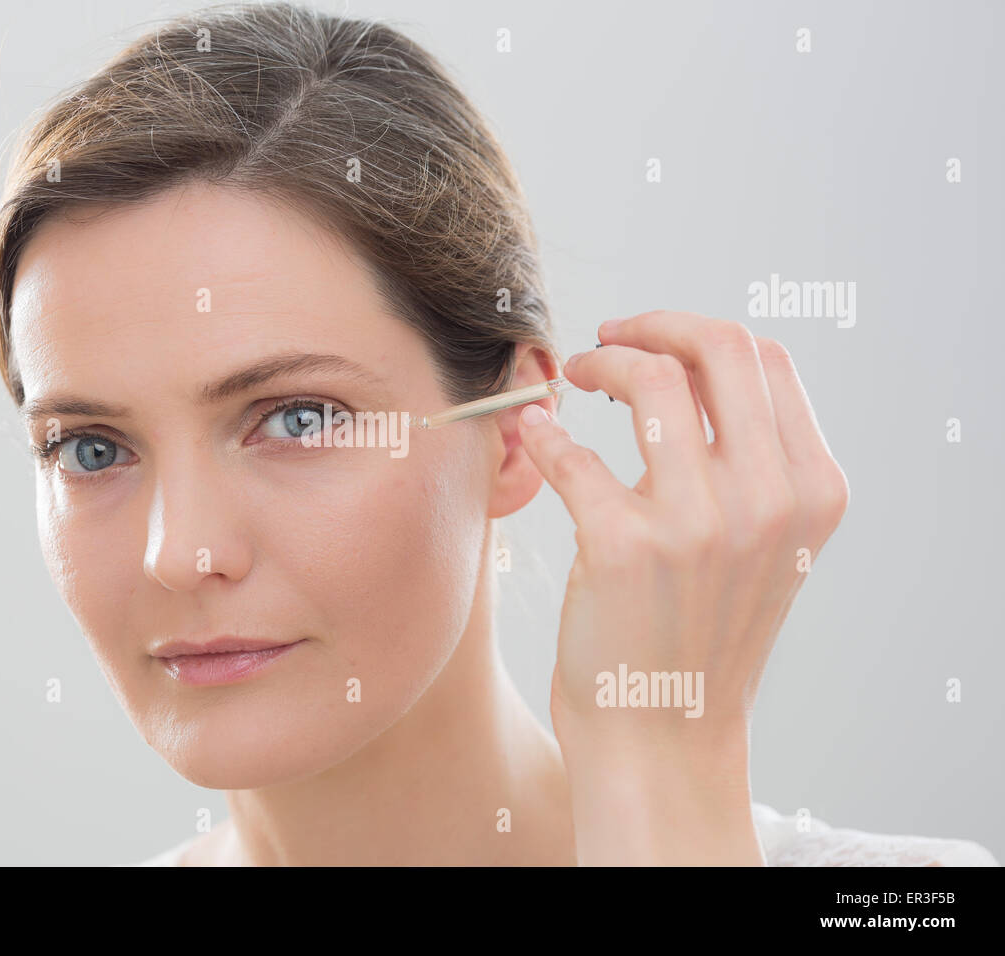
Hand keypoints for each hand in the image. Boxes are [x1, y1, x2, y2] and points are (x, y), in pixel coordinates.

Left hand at [517, 310, 849, 863]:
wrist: (663, 734)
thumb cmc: (695, 630)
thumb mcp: (757, 543)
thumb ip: (744, 460)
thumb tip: (679, 362)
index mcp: (811, 490)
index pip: (765, 359)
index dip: (697, 334)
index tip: (651, 342)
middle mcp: (769, 501)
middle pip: (718, 347)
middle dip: (651, 324)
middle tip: (604, 340)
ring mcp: (700, 524)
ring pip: (651, 380)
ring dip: (599, 362)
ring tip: (570, 379)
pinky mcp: (623, 547)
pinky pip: (574, 451)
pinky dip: (544, 432)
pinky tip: (534, 433)